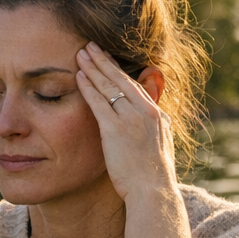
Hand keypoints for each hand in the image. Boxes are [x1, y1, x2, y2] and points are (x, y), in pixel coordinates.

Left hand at [74, 42, 174, 200]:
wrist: (152, 191)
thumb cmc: (153, 178)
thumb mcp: (160, 147)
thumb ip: (157, 131)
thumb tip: (157, 124)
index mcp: (157, 115)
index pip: (135, 86)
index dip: (119, 71)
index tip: (108, 60)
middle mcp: (146, 112)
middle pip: (122, 79)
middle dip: (104, 61)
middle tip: (90, 46)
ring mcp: (131, 119)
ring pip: (109, 86)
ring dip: (93, 68)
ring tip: (80, 53)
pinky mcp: (115, 129)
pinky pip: (99, 102)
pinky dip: (88, 87)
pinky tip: (78, 76)